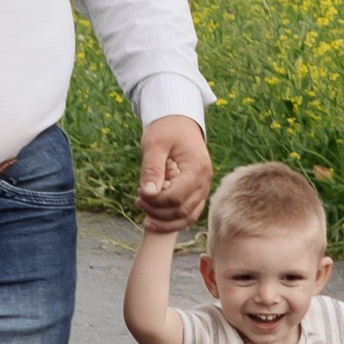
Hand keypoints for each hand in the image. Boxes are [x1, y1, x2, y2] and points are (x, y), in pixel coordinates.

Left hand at [137, 114, 209, 232]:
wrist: (180, 123)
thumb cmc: (166, 130)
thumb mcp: (155, 145)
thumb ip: (152, 169)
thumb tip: (148, 194)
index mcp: (197, 168)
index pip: (176, 197)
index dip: (155, 201)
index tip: (138, 194)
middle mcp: (205, 181)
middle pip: (182, 210)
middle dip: (157, 211)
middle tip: (137, 201)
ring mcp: (204, 188)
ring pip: (187, 217)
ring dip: (164, 220)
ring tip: (144, 210)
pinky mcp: (199, 192)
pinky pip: (190, 214)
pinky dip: (173, 220)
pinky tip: (154, 216)